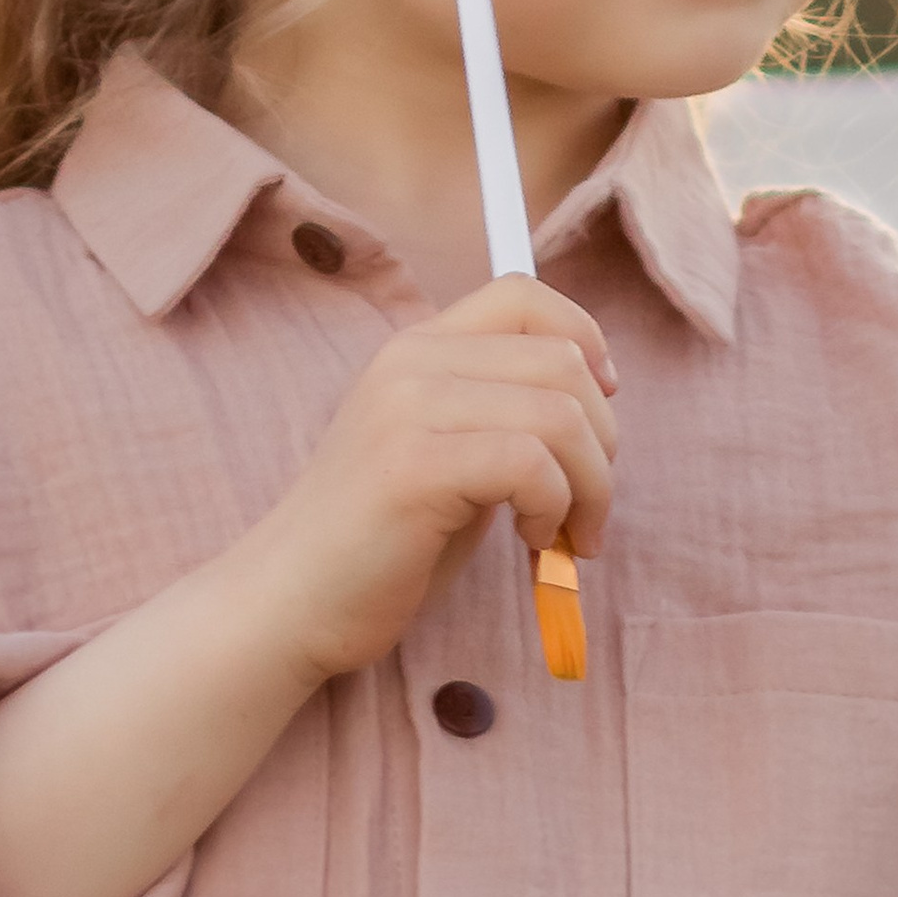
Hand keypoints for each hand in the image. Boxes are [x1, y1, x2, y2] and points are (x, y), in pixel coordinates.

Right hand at [245, 277, 617, 683]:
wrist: (293, 601)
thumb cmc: (383, 543)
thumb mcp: (447, 452)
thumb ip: (501, 411)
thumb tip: (596, 396)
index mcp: (417, 349)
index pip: (524, 295)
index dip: (585, 340)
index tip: (602, 406)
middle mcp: (411, 363)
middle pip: (562, 360)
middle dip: (603, 442)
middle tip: (589, 508)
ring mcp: (409, 409)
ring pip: (559, 414)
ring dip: (591, 486)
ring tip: (565, 536)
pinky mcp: (415, 466)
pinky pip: (532, 464)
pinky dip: (556, 508)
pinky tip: (534, 542)